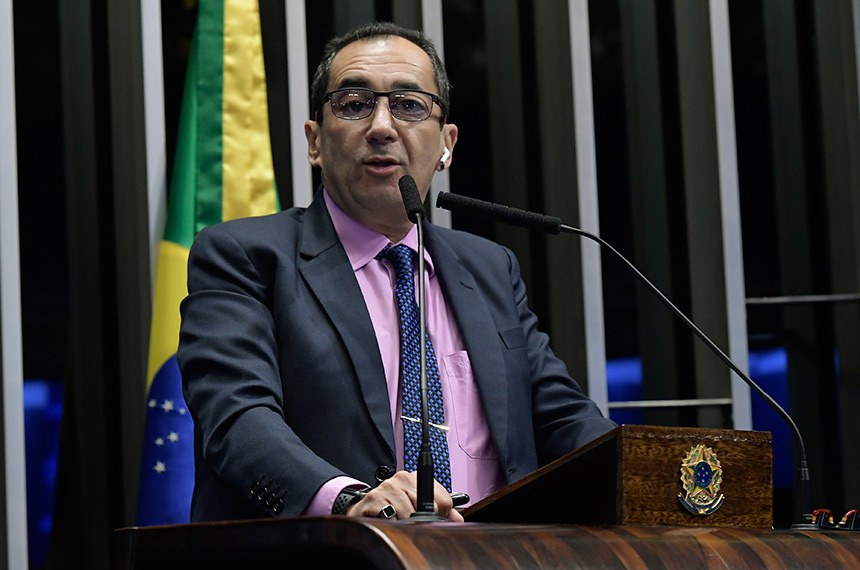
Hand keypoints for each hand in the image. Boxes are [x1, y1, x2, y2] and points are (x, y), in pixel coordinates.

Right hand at [345, 470, 463, 521]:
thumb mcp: (416, 506)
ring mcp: (388, 487)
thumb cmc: (392, 507)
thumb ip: (440, 511)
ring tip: (399, 521)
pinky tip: (388, 520)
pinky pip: (392, 517)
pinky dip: (392, 523)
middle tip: (412, 521)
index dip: (441, 513)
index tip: (434, 516)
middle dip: (422, 520)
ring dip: (405, 523)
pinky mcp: (374, 498)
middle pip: (427, 507)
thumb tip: (458, 519)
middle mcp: (402, 478)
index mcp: (416, 478)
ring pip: (409, 513)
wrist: (365, 510)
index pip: (443, 498)